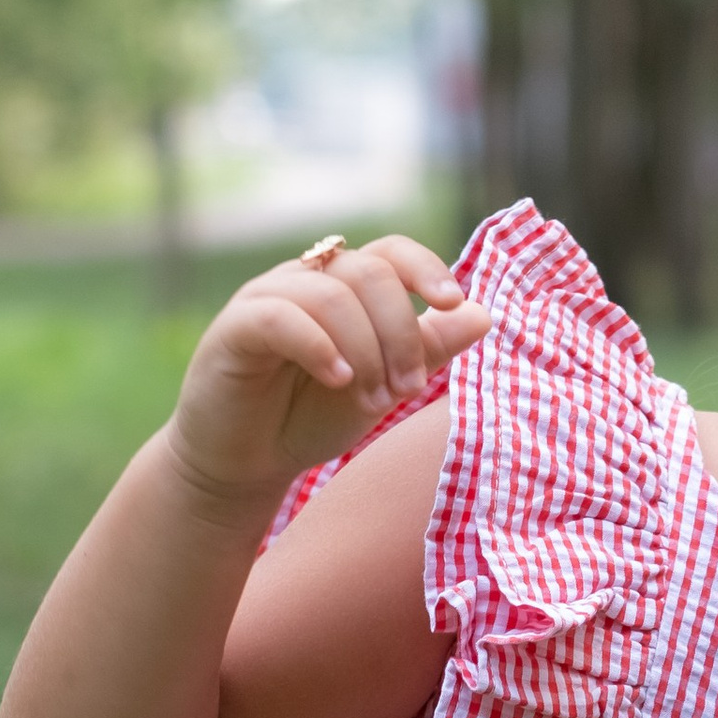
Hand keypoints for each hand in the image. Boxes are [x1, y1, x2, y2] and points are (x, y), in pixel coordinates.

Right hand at [165, 234, 491, 505]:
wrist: (242, 464)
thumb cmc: (309, 418)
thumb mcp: (382, 386)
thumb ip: (428, 350)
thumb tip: (483, 314)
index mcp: (344, 285)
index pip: (391, 252)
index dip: (426, 269)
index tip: (451, 304)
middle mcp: (306, 279)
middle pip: (370, 273)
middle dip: (400, 332)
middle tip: (406, 390)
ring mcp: (267, 298)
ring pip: (333, 295)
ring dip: (367, 350)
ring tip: (373, 399)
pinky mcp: (234, 328)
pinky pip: (282, 317)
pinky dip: (320, 346)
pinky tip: (339, 380)